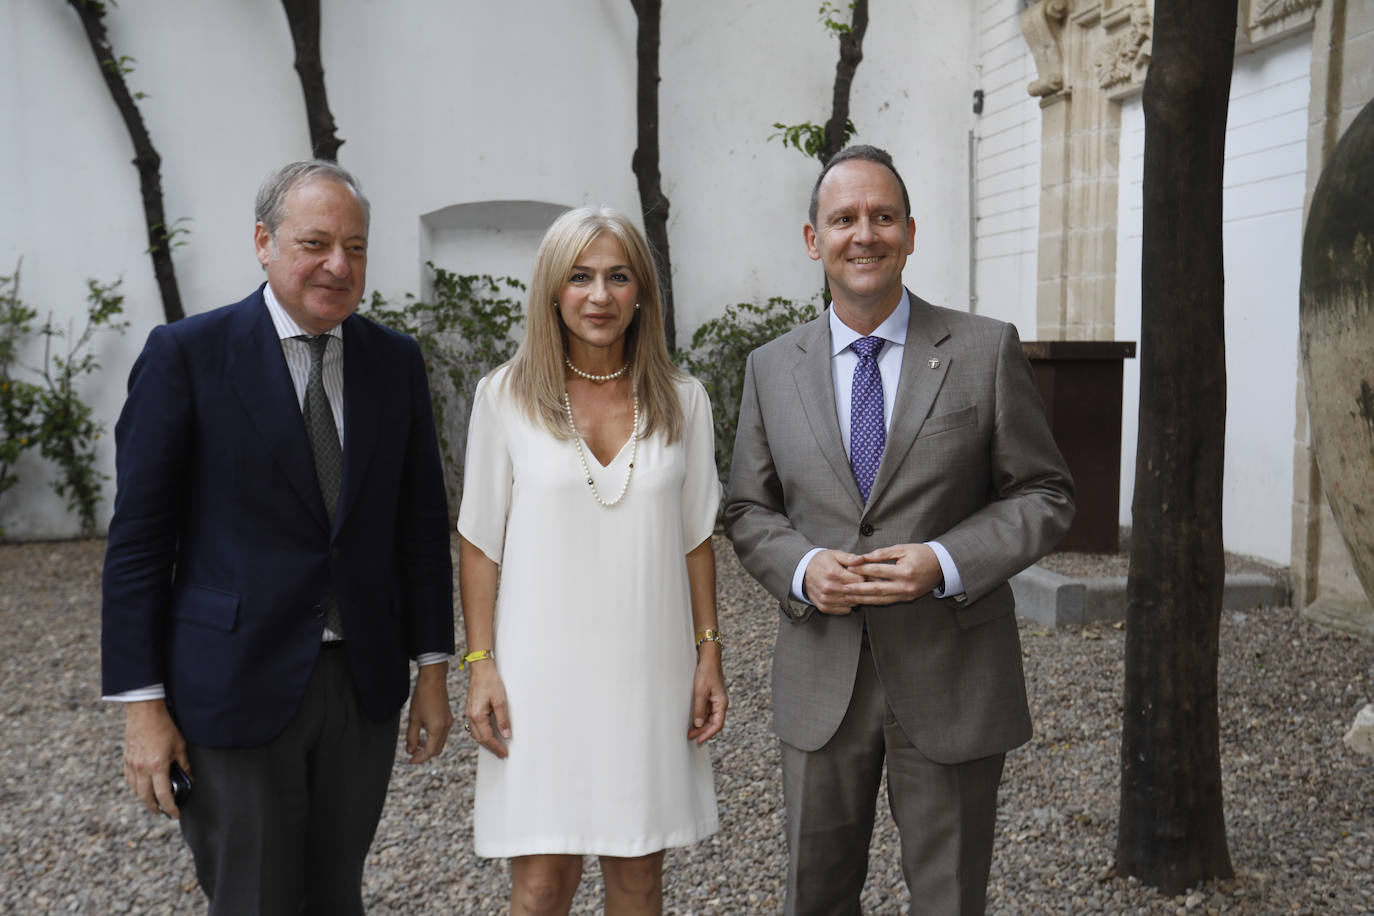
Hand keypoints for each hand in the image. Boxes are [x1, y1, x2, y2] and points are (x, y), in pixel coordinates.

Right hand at [122, 700, 188, 818]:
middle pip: (145, 797)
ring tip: (153, 801)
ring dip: (144, 799)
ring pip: (135, 790)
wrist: (144, 712)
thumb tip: (190, 779)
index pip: (163, 795)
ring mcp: (131, 764)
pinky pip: (129, 779)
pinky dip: (136, 787)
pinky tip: (142, 786)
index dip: (170, 808)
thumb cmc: (165, 727)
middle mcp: (142, 768)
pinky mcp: (126, 759)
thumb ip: (184, 765)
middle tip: (163, 811)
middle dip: (154, 808)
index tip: (175, 814)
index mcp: (157, 766)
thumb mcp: (180, 746)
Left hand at [405, 662, 453, 764]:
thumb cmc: (423, 697)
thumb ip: (412, 737)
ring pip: (440, 742)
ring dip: (429, 746)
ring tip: (416, 743)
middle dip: (425, 754)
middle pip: (437, 750)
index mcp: (437, 729)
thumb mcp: (413, 719)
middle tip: (413, 754)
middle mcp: (446, 727)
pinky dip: (433, 738)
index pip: (430, 752)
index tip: (411, 761)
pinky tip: (424, 732)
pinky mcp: (448, 717)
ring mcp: (448, 722)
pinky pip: (442, 733)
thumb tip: (411, 750)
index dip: (420, 758)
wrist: (433, 680)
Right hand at [464, 662, 510, 758]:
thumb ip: (503, 719)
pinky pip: (476, 727)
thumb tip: (506, 735)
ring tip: (498, 747)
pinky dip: (483, 734)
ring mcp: (469, 713)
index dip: (496, 747)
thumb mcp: (500, 700)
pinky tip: (490, 735)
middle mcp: (470, 716)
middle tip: (502, 754)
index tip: (504, 753)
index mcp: (477, 715)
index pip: (487, 737)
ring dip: (487, 742)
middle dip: (491, 748)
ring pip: (477, 734)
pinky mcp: (471, 710)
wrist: (481, 669)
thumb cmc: (490, 682)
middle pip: (480, 738)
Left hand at [688, 644, 726, 743]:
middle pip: (714, 723)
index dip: (708, 734)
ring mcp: (716, 701)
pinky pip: (707, 711)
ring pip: (710, 718)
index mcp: (721, 703)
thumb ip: (699, 708)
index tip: (699, 740)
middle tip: (690, 737)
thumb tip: (698, 724)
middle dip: (703, 731)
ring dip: (701, 725)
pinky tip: (693, 720)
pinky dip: (700, 717)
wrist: (709, 659)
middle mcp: (720, 704)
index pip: (717, 725)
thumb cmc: (706, 673)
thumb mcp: (700, 691)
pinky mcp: (711, 697)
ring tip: (690, 731)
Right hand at [803, 549, 865, 613]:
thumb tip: (862, 559)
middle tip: (860, 582)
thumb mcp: (835, 554)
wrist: (802, 571)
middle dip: (861, 587)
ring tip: (852, 588)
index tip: (862, 574)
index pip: (859, 580)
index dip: (863, 576)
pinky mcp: (824, 607)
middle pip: (856, 592)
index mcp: (833, 573)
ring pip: (852, 603)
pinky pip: (844, 610)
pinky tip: (845, 596)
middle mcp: (829, 588)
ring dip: (855, 597)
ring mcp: (826, 599)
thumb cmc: (821, 561)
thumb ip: (849, 558)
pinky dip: (848, 605)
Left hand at [843, 543, 943, 604]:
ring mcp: (906, 595)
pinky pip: (887, 601)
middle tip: (843, 588)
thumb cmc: (922, 554)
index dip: (862, 569)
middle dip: (858, 590)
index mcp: (905, 571)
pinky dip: (873, 601)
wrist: (942, 566)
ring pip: (881, 599)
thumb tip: (863, 557)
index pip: (878, 571)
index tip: (848, 568)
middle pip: (877, 589)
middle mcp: (906, 586)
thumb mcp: (903, 549)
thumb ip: (882, 554)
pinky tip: (862, 600)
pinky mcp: (907, 599)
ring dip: (863, 599)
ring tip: (848, 597)